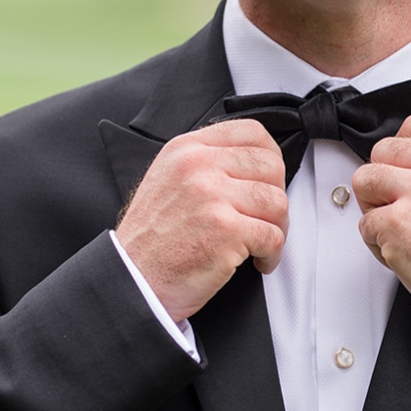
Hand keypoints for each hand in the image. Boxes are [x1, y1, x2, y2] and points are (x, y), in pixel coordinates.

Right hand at [116, 120, 287, 322]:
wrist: (132, 279)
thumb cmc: (153, 238)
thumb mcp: (169, 179)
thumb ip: (206, 162)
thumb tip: (254, 162)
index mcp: (187, 149)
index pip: (251, 131)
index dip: (271, 156)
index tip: (271, 178)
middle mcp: (198, 166)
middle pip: (271, 166)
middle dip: (277, 196)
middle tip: (267, 219)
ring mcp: (212, 197)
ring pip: (277, 202)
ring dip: (278, 228)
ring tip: (262, 243)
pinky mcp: (225, 230)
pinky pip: (273, 237)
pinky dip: (272, 254)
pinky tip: (258, 261)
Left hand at [351, 115, 410, 330]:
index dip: (402, 149)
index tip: (403, 167)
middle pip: (383, 150)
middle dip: (383, 177)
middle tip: (396, 203)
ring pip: (364, 179)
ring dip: (372, 204)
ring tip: (393, 225)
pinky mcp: (397, 224)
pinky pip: (365, 224)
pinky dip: (376, 242)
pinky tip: (401, 252)